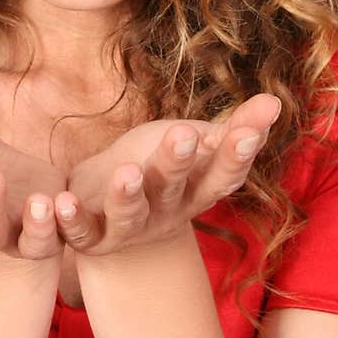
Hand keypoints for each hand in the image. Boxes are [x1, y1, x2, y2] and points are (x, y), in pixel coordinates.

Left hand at [52, 93, 281, 256]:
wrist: (107, 205)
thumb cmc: (159, 165)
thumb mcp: (196, 142)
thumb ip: (235, 128)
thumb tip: (275, 100)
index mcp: (197, 189)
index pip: (223, 173)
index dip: (237, 154)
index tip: (248, 130)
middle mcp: (168, 212)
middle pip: (175, 188)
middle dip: (178, 162)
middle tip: (182, 134)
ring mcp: (130, 228)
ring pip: (130, 214)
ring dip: (128, 195)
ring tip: (128, 172)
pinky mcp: (92, 238)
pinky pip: (81, 233)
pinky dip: (70, 220)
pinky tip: (62, 201)